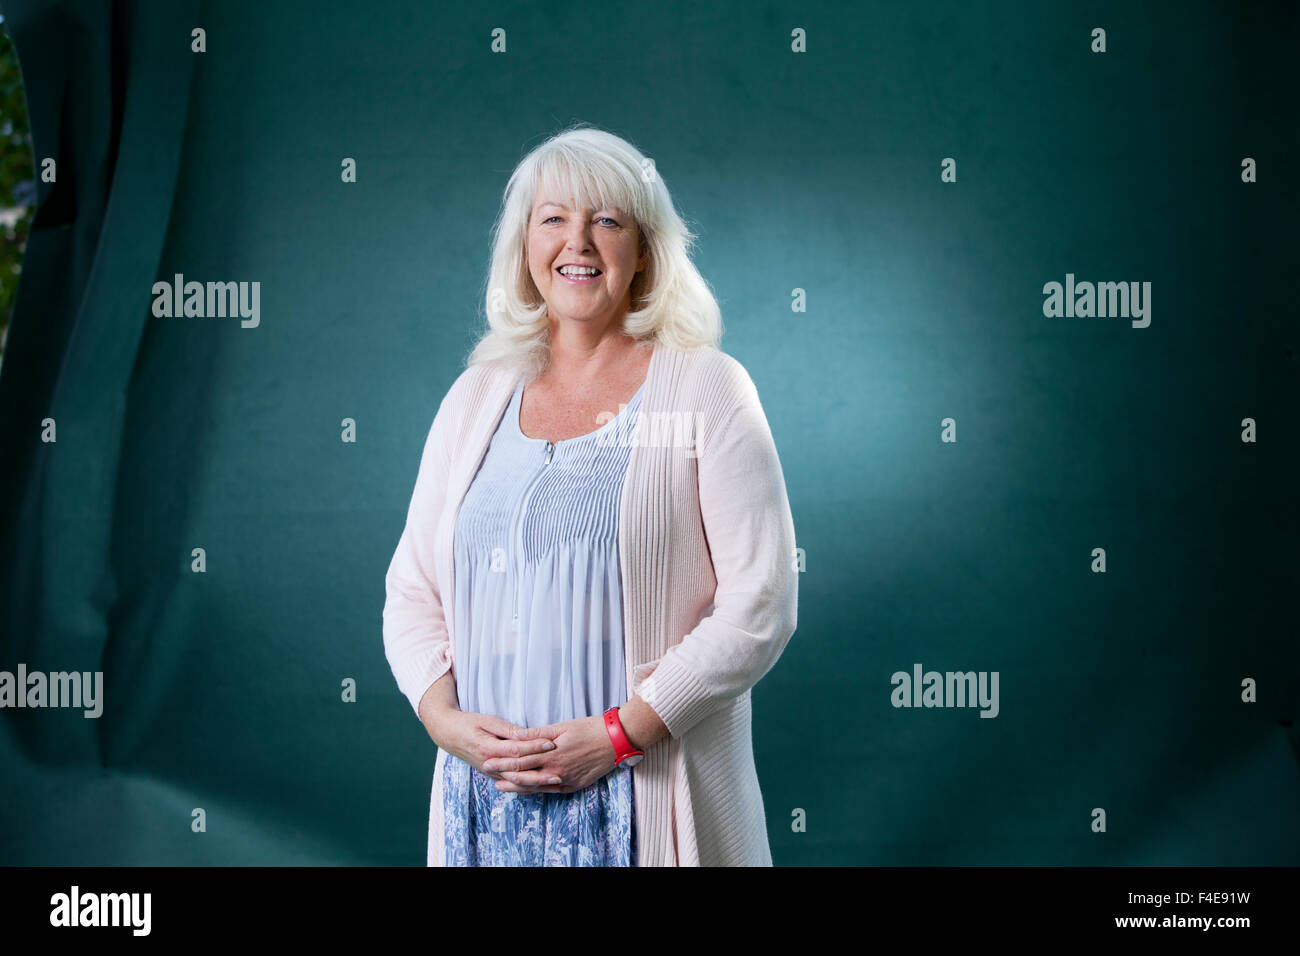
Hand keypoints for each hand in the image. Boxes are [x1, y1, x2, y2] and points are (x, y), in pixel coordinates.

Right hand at [428, 709, 559, 782]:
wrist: (448, 734)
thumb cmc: (469, 723)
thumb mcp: (487, 720)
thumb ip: (507, 729)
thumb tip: (526, 734)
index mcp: (489, 748)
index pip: (516, 750)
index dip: (534, 746)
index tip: (551, 743)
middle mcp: (490, 764)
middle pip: (519, 771)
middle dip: (541, 772)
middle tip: (561, 770)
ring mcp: (490, 772)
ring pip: (517, 781)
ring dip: (537, 782)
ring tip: (556, 780)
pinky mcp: (492, 775)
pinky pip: (512, 782)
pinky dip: (527, 785)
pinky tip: (542, 785)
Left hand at [487, 715, 618, 793]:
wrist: (616, 741)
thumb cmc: (590, 729)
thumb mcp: (562, 726)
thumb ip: (539, 734)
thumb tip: (518, 736)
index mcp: (551, 754)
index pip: (521, 759)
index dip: (502, 761)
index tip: (487, 760)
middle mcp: (556, 770)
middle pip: (524, 775)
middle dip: (504, 774)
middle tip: (487, 772)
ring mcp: (565, 780)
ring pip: (535, 786)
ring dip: (517, 787)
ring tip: (500, 786)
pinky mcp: (574, 785)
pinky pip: (551, 791)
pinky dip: (536, 790)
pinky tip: (527, 790)